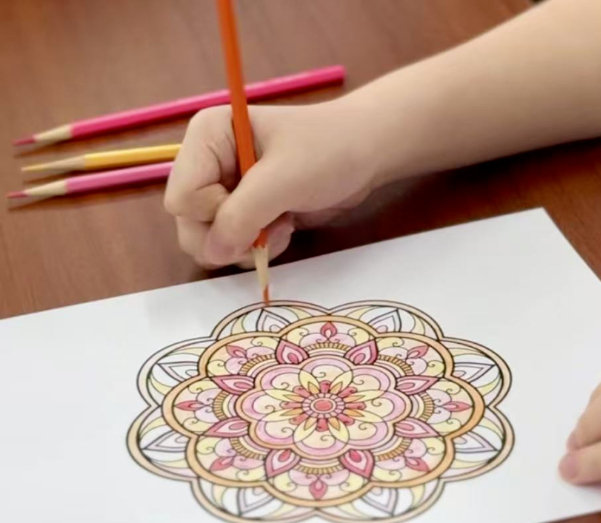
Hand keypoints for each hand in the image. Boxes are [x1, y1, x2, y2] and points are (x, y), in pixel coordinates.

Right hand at [164, 99, 380, 267]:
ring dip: (247, 245)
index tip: (256, 201)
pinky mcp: (244, 213)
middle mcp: (207, 163)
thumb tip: (212, 252)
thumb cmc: (328, 151)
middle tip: (271, 223)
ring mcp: (224, 190)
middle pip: (188, 225)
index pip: (181, 198)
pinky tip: (285, 228)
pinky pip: (232, 248)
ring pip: (209, 242)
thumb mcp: (284, 179)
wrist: (366, 154)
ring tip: (282, 223)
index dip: (214, 212)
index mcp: (206, 137)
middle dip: (230, 236)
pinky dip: (258, 249)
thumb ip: (242, 216)